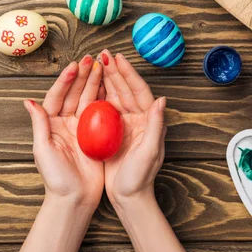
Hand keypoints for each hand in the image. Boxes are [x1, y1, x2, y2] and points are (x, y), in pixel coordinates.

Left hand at [24, 56, 105, 209]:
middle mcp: (66, 123)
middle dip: (82, 76)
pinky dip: (106, 99)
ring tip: (102, 66)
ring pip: (88, 100)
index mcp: (51, 124)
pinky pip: (101, 113)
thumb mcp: (43, 150)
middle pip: (74, 94)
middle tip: (92, 59)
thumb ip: (39, 125)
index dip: (65, 81)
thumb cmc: (56, 178)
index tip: (74, 66)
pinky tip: (112, 86)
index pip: (57, 96)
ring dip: (94, 83)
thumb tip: (28, 102)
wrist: (75, 199)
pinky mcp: (96, 136)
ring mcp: (81, 129)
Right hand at [99, 50, 166, 206]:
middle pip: (126, 90)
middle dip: (115, 71)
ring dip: (106, 80)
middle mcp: (138, 119)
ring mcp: (124, 125)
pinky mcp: (112, 133)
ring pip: (115, 96)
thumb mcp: (150, 152)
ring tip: (96, 64)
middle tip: (103, 55)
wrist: (128, 197)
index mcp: (149, 121)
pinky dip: (97, 95)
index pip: (140, 91)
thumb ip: (157, 126)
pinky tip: (89, 86)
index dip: (129, 74)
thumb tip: (161, 101)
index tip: (119, 59)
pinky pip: (104, 109)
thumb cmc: (140, 177)